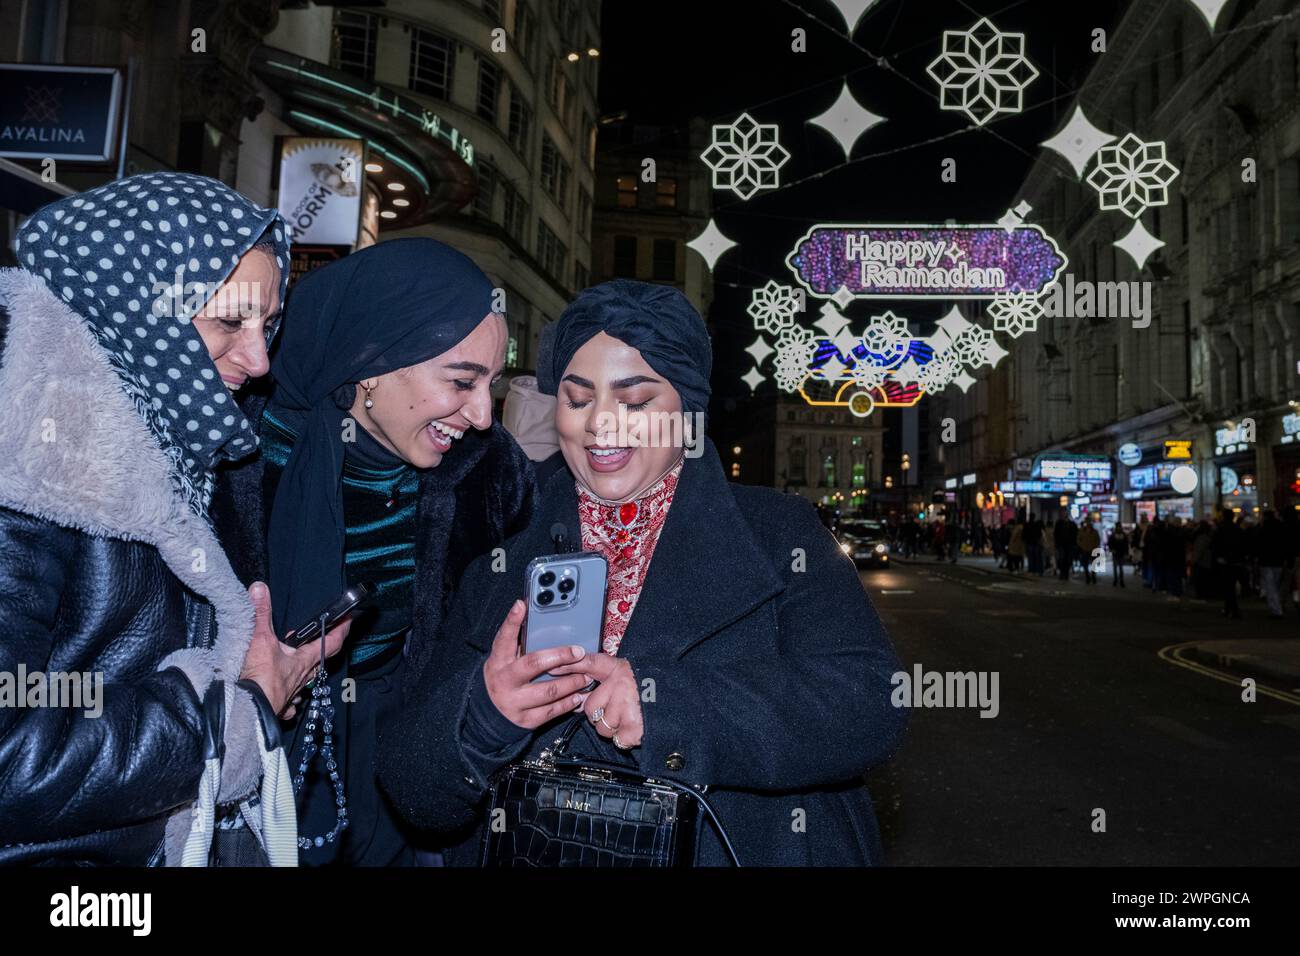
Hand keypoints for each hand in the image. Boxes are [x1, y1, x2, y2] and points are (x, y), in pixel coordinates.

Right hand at [239, 582, 349, 717]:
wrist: (247, 711)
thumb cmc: (258, 680)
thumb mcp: (259, 640)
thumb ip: (260, 613)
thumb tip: (260, 590)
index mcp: (303, 661)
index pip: (331, 642)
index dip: (341, 629)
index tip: (348, 619)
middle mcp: (301, 678)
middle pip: (319, 660)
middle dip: (321, 646)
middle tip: (320, 634)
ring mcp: (292, 694)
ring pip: (304, 679)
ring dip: (303, 668)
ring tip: (295, 659)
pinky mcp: (280, 706)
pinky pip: (290, 699)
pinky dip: (289, 693)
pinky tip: (284, 691)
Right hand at [483, 600, 592, 729]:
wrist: (488, 714)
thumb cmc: (504, 677)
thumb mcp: (505, 660)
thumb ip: (519, 643)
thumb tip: (535, 615)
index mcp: (498, 661)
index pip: (504, 638)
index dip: (512, 621)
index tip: (521, 605)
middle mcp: (504, 681)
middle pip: (533, 664)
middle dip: (559, 656)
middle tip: (579, 652)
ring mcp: (514, 702)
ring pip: (549, 690)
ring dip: (572, 682)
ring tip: (587, 676)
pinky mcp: (526, 720)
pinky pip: (552, 711)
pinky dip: (569, 702)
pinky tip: (579, 695)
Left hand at [550, 652, 642, 748]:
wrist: (679, 700)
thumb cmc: (651, 688)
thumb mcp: (625, 671)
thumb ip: (595, 669)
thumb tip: (563, 671)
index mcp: (619, 670)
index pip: (590, 663)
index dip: (571, 666)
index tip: (555, 668)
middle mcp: (621, 686)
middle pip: (591, 709)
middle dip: (600, 713)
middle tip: (618, 708)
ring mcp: (628, 708)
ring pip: (602, 728)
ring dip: (612, 728)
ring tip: (629, 717)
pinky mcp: (634, 728)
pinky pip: (617, 739)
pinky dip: (625, 738)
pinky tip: (636, 727)